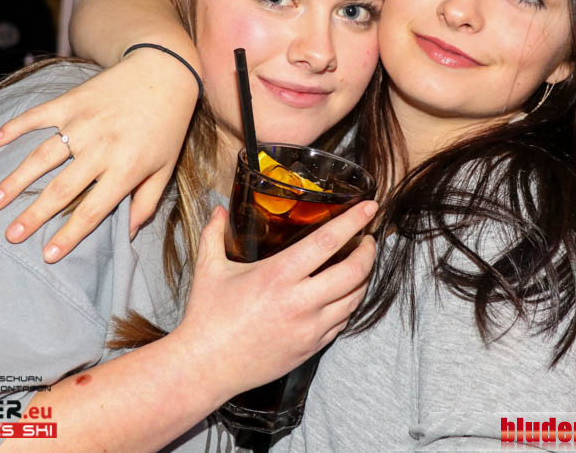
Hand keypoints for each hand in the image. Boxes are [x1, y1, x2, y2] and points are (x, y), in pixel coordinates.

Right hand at [0, 49, 199, 261]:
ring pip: (41, 156)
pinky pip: (37, 116)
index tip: (47, 255)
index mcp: (126, 169)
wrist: (165, 73)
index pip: (93, 211)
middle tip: (10, 236)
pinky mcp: (71, 101)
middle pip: (61, 189)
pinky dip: (13, 127)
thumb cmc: (167, 126)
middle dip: (33, 216)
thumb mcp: (165, 169)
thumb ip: (145, 203)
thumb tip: (127, 235)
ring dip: (15, 180)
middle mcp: (101, 148)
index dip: (69, 235)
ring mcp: (83, 123)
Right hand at [175, 201, 378, 399]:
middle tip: (368, 240)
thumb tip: (218, 209)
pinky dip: (349, 304)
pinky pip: (342, 322)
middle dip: (369, 253)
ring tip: (360, 264)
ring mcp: (309, 328)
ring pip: (354, 299)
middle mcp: (299, 302)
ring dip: (363, 278)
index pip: (327, 242)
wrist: (206, 366)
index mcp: (278, 276)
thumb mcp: (208, 269)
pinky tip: (344, 294)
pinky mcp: (311, 347)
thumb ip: (214, 234)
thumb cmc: (207, 317)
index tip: (369, 209)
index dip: (353, 222)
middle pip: (354, 272)